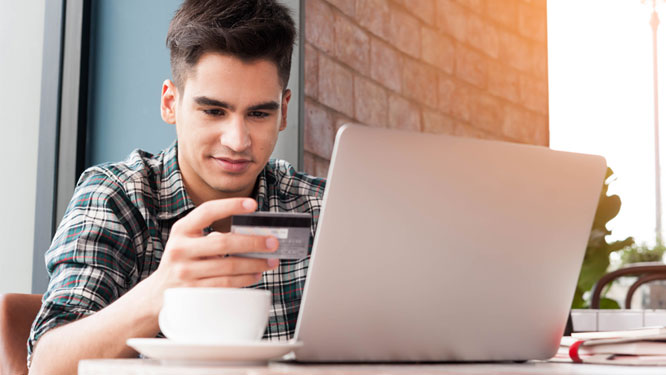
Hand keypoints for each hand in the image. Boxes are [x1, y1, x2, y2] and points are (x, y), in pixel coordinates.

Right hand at [151, 198, 278, 292]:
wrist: (158, 293)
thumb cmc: (182, 262)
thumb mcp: (188, 241)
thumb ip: (211, 234)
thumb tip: (252, 234)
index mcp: (181, 230)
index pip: (207, 212)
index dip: (230, 206)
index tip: (253, 204)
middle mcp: (180, 249)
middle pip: (224, 242)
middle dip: (253, 242)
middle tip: (272, 242)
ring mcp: (185, 272)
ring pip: (229, 266)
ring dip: (255, 263)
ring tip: (270, 260)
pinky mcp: (193, 292)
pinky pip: (226, 284)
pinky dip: (245, 279)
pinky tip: (256, 274)